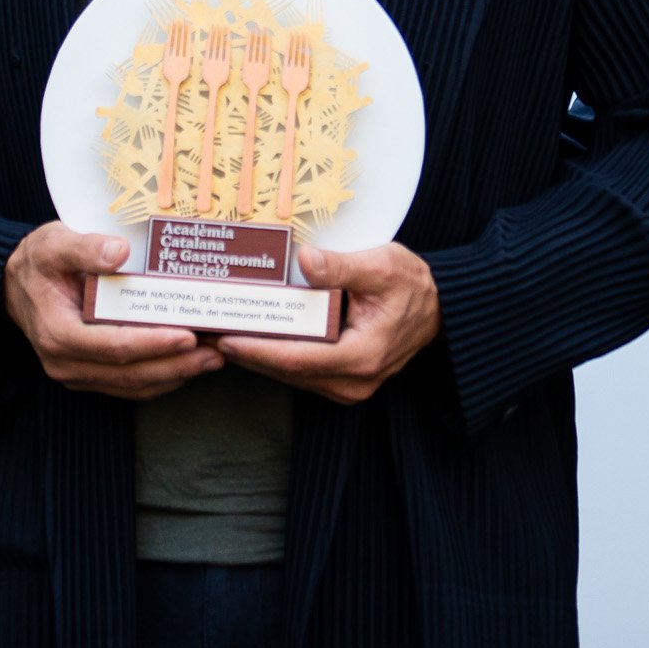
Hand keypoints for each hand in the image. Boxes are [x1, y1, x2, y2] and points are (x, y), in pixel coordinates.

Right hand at [3, 222, 222, 398]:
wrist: (13, 284)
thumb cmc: (38, 261)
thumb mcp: (55, 243)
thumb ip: (85, 247)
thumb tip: (119, 252)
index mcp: (58, 333)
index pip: (114, 346)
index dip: (153, 344)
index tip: (188, 335)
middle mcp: (65, 362)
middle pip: (129, 373)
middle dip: (176, 365)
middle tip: (216, 352)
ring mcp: (76, 373)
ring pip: (131, 385)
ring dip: (174, 375)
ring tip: (212, 358)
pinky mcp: (87, 374)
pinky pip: (126, 385)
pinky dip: (159, 378)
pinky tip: (187, 364)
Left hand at [215, 242, 440, 403]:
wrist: (440, 308)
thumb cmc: (413, 285)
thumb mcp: (382, 265)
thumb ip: (342, 266)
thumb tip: (305, 260)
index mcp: (362, 356)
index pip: (296, 359)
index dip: (257, 350)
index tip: (225, 338)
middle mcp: (354, 382)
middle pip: (287, 371)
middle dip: (247, 354)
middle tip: (208, 334)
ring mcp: (349, 386)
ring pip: (291, 375)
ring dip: (257, 357)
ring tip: (222, 335)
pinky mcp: (345, 382)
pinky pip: (302, 373)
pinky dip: (276, 357)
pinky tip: (253, 339)